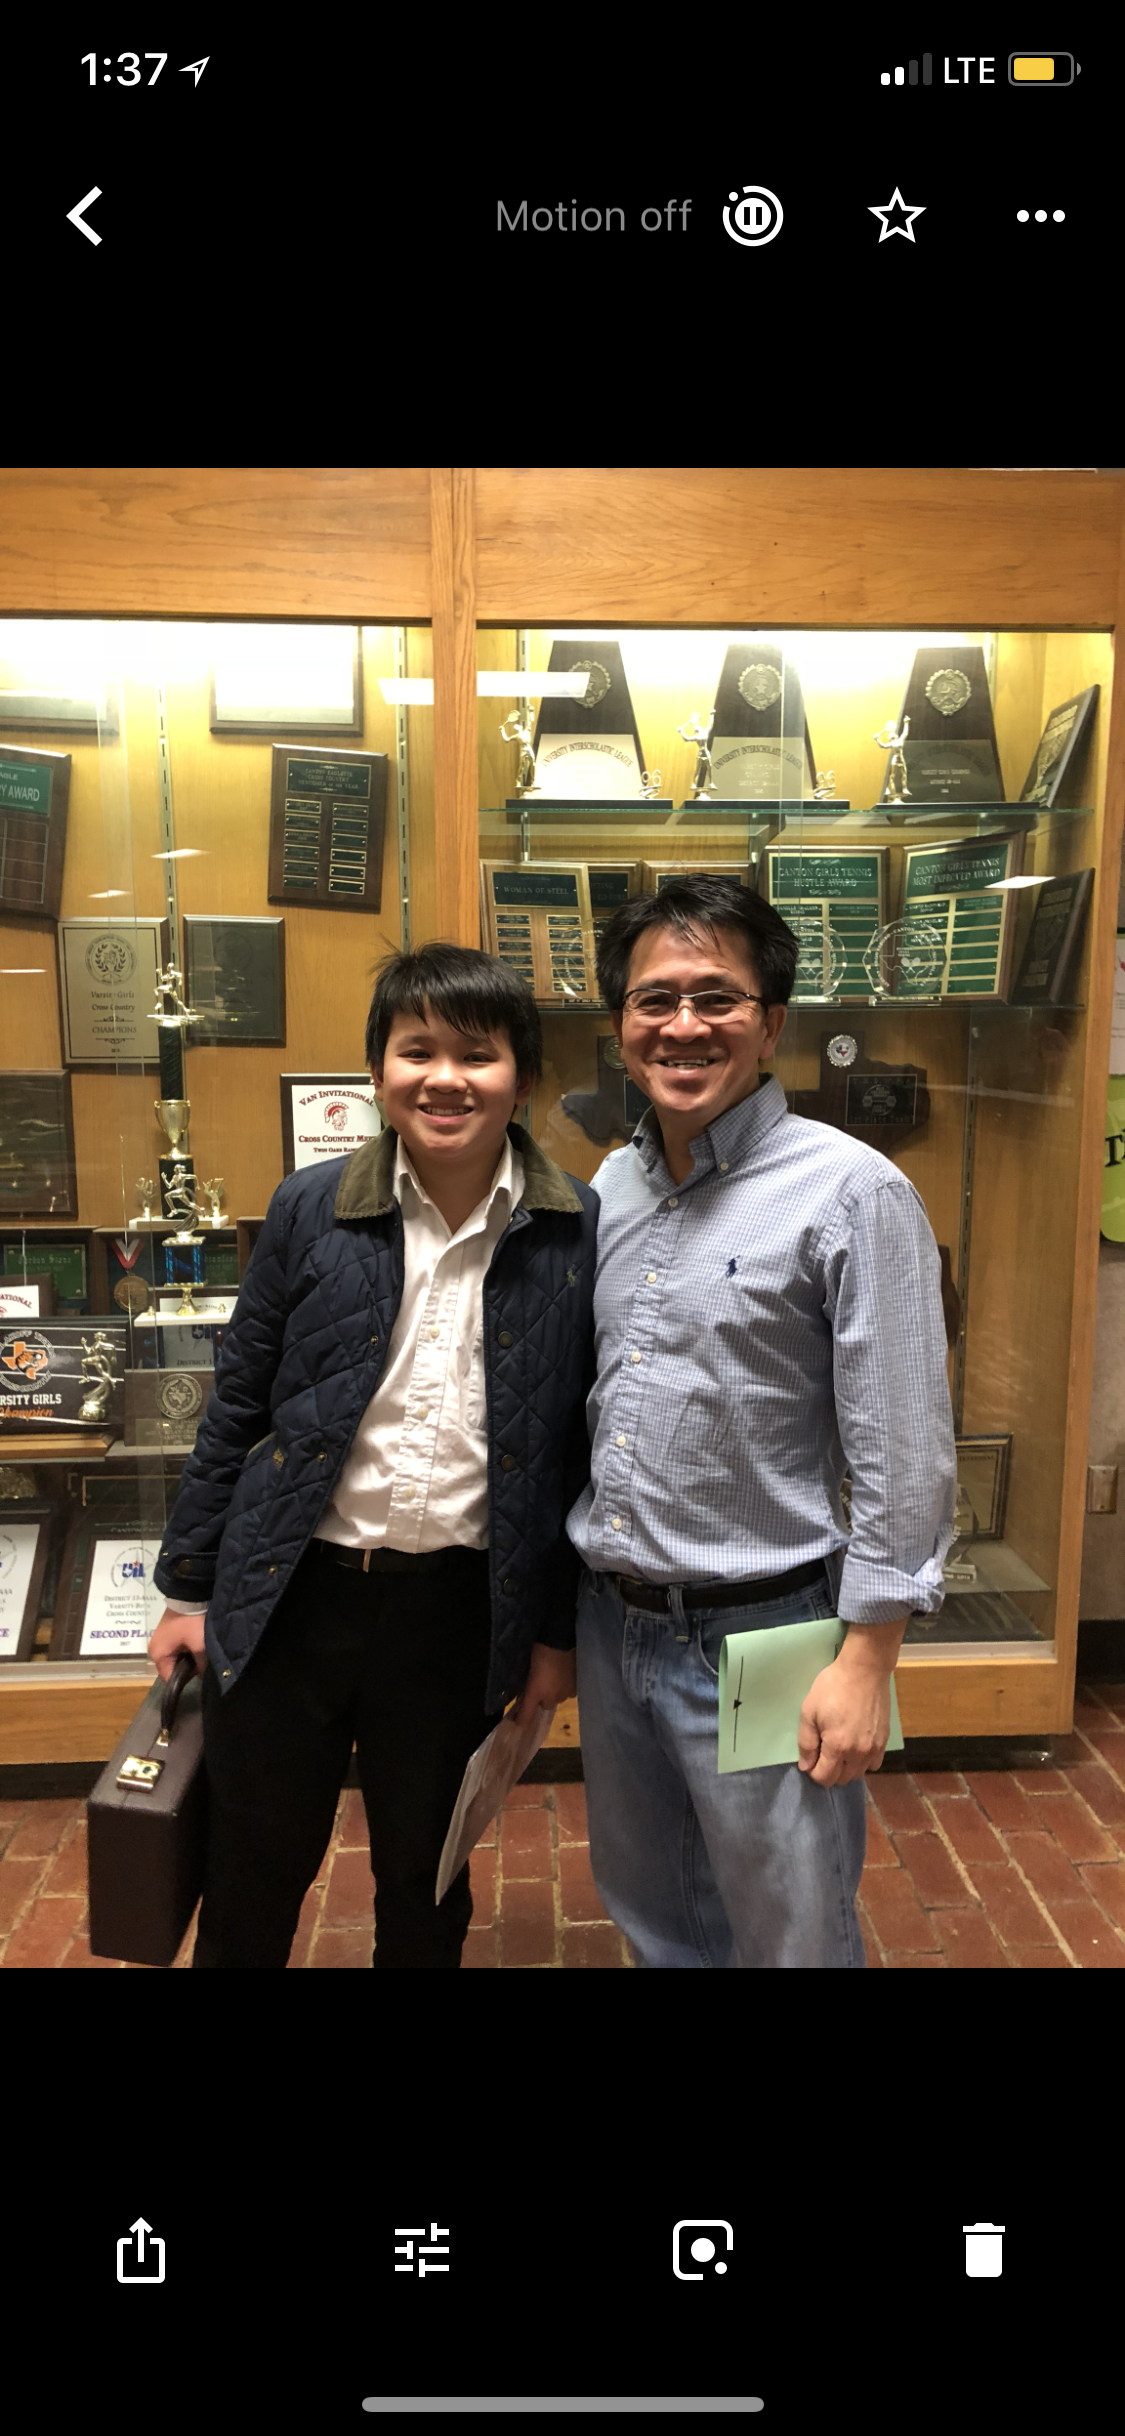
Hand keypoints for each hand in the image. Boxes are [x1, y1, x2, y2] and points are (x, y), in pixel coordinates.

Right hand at [147, 1608, 206, 1683]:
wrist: (189, 1596)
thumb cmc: (191, 1624)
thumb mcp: (199, 1646)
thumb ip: (201, 1665)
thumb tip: (202, 1676)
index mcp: (158, 1655)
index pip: (169, 1678)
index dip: (184, 1680)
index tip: (198, 1676)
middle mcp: (154, 1650)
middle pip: (171, 1668)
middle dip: (186, 1668)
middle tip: (201, 1664)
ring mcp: (159, 1640)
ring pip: (174, 1658)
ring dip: (186, 1657)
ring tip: (199, 1653)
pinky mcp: (165, 1633)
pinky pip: (174, 1648)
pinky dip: (184, 1649)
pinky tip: (195, 1645)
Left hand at [508, 1641, 575, 1725]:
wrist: (560, 1641)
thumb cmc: (540, 1653)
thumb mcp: (528, 1669)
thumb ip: (527, 1688)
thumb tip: (522, 1699)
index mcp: (535, 1693)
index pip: (526, 1716)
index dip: (522, 1720)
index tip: (517, 1722)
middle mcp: (551, 1698)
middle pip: (546, 1705)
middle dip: (543, 1699)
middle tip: (540, 1686)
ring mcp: (565, 1693)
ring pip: (558, 1698)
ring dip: (555, 1692)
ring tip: (553, 1678)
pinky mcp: (576, 1687)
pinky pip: (569, 1692)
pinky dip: (565, 1687)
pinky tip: (564, 1676)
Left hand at [797, 1652, 892, 1786]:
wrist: (864, 1670)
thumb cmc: (833, 1687)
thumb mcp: (809, 1711)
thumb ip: (806, 1742)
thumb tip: (806, 1767)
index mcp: (837, 1747)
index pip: (824, 1778)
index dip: (813, 1772)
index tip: (810, 1759)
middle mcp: (858, 1753)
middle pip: (842, 1779)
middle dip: (829, 1772)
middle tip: (822, 1753)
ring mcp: (874, 1748)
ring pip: (858, 1774)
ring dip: (846, 1769)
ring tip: (839, 1750)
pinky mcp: (884, 1741)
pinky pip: (874, 1764)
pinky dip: (863, 1762)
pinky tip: (856, 1748)